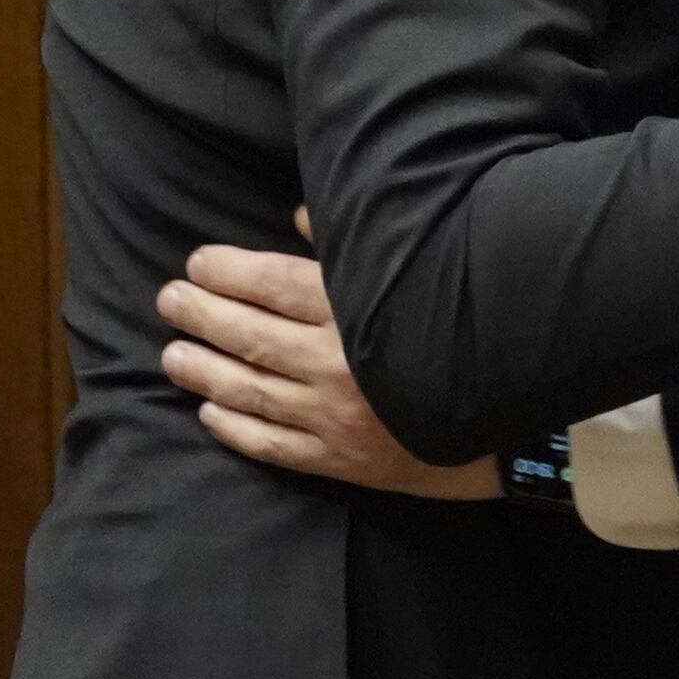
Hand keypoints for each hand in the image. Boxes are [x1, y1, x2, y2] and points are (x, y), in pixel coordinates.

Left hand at [163, 209, 496, 499]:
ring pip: (250, 392)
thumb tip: (298, 218)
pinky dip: (235, 429)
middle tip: (168, 300)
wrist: (510, 425)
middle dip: (202, 315)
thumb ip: (352, 248)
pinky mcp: (340, 460)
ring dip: (205, 371)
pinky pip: (272, 445)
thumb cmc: (454, 336)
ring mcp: (334, 417)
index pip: (274, 285)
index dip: (228, 271)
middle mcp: (337, 365)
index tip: (197, 262)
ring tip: (172, 355)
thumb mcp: (415, 278)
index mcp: (356, 313)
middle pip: (251, 336)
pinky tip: (209, 412)